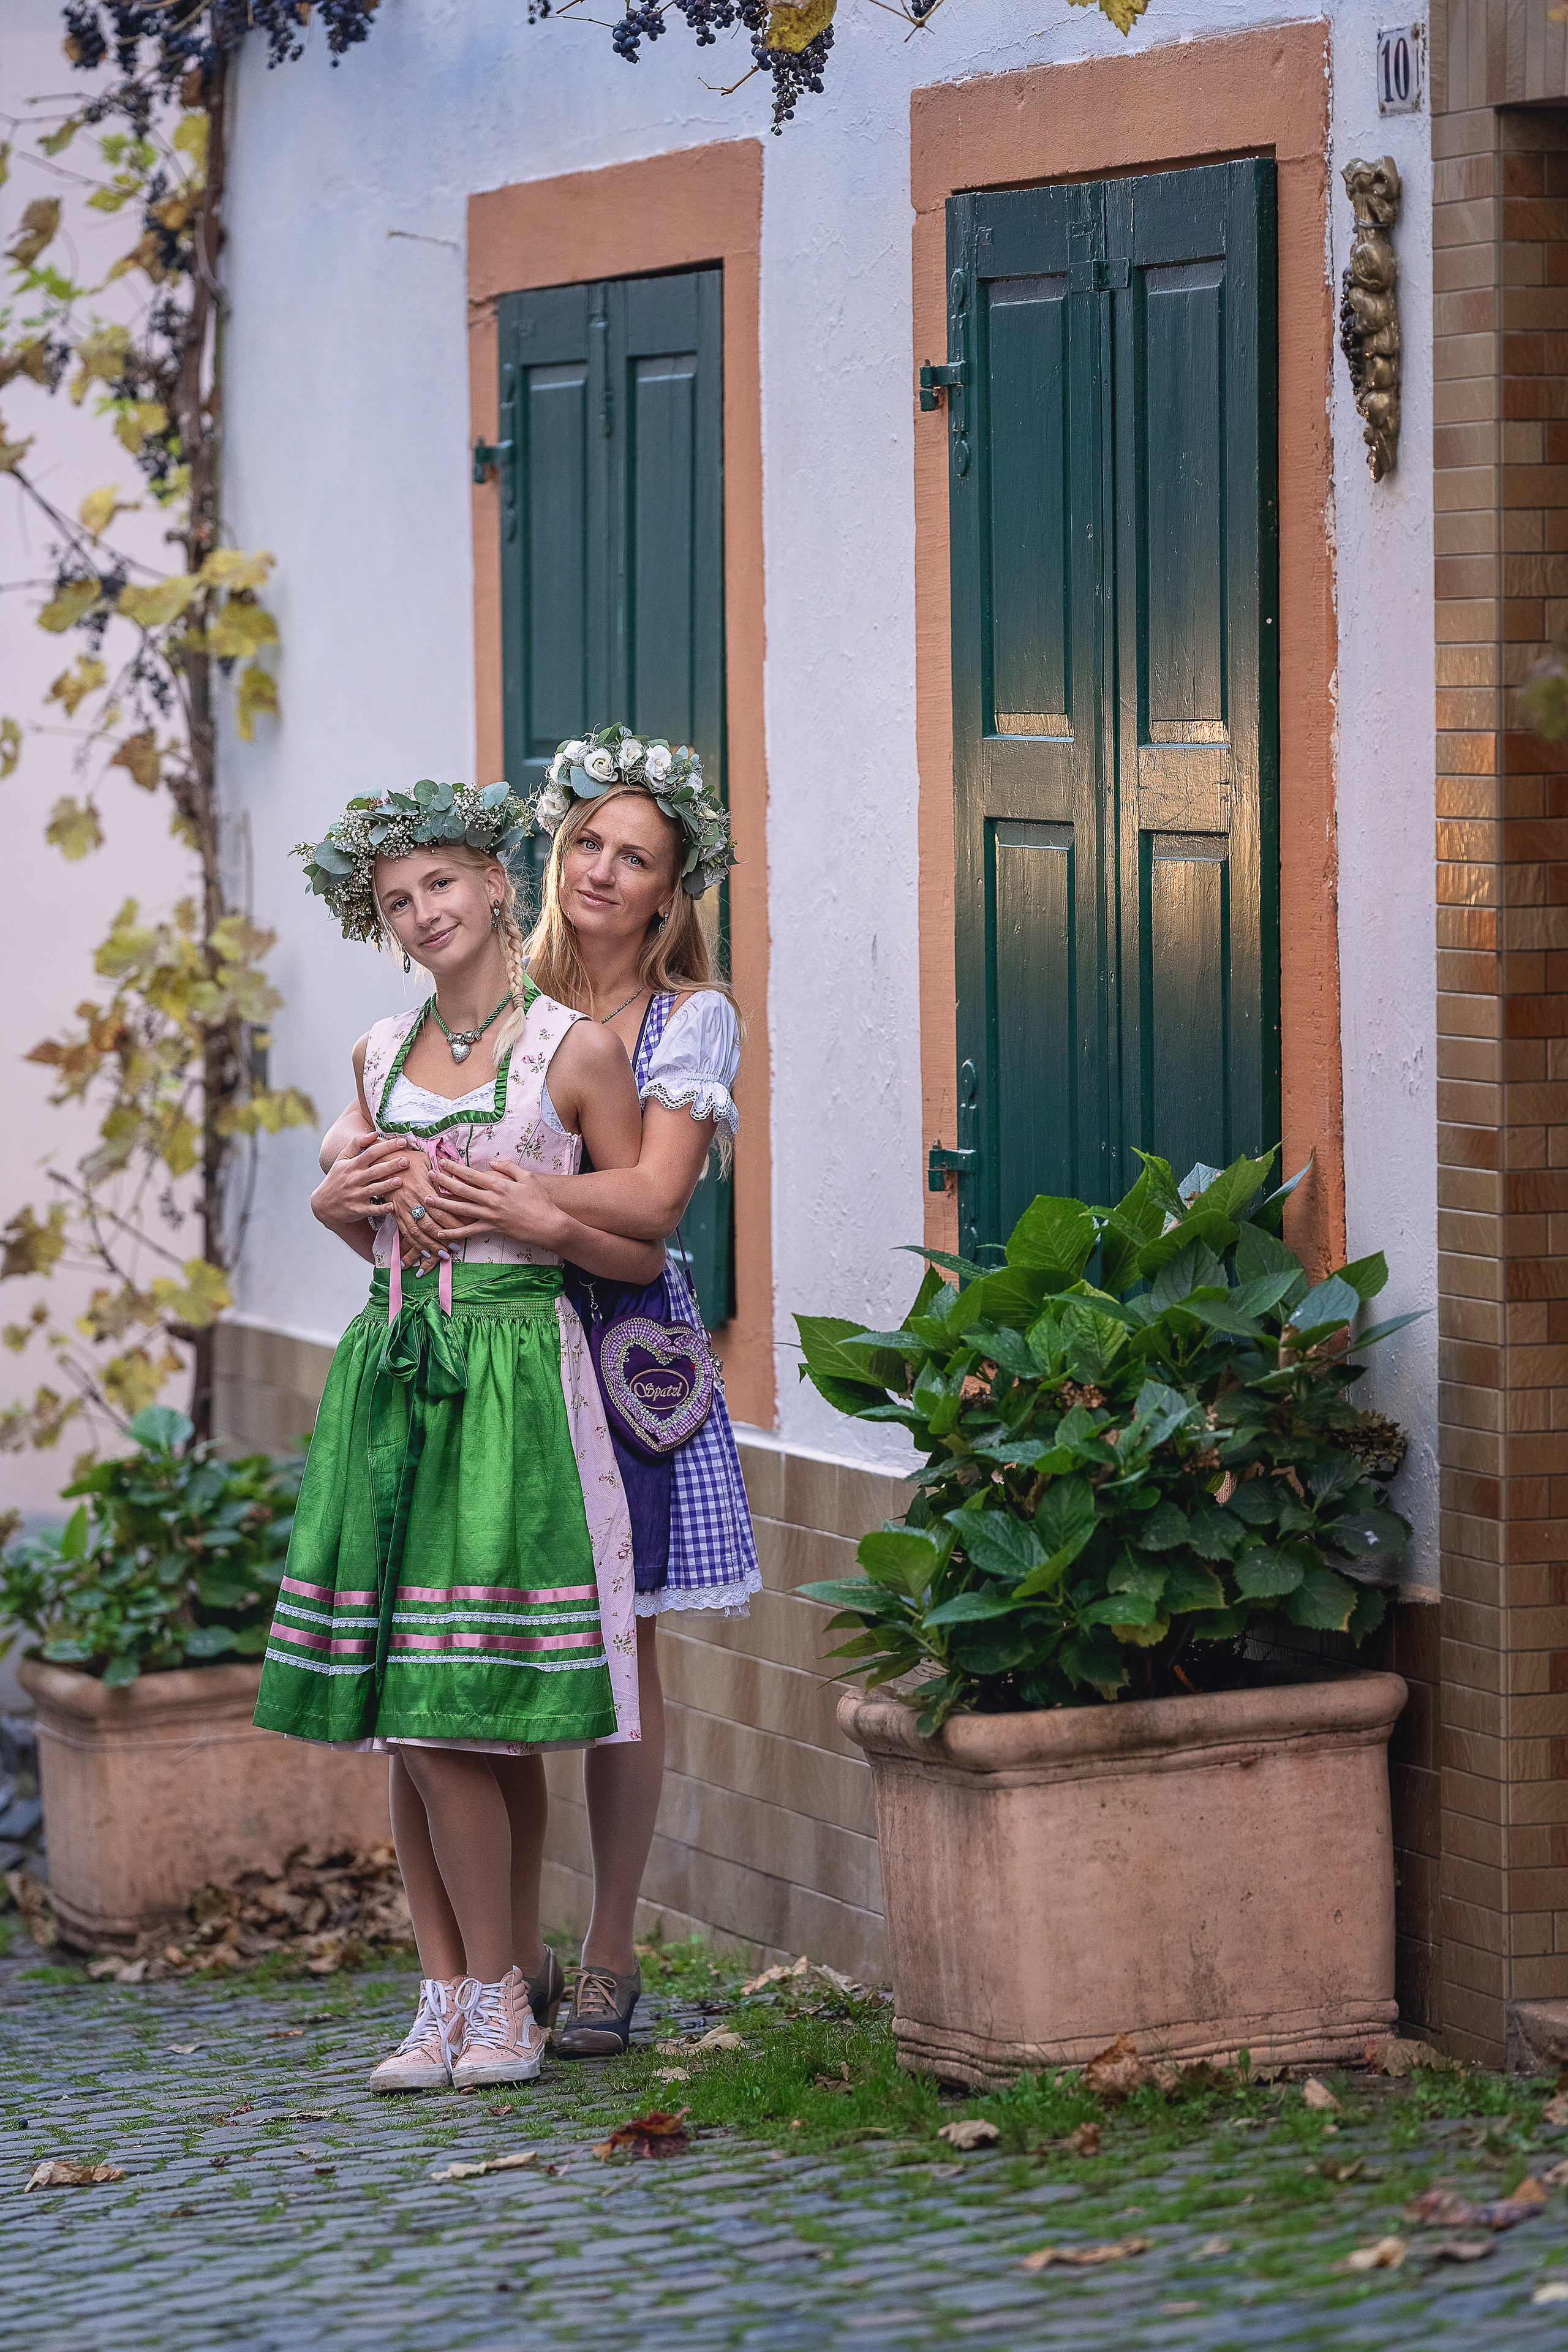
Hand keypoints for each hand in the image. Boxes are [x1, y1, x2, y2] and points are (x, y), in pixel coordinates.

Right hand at [311, 1133, 409, 1231]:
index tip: (401, 1141)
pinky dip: (381, 1209)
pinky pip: (371, 1209)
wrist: (323, 1204)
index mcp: (352, 1165)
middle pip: (375, 1171)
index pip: (371, 1153)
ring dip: (387, 1186)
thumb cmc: (336, 1178)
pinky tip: (392, 1206)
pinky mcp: (357, 1210)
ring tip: (400, 1181)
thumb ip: (356, 1144)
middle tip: (406, 1161)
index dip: (386, 1146)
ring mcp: (355, 1195)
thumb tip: (374, 1133)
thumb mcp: (342, 1159)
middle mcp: (354, 1179)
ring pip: (374, 1190)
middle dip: (391, 1165)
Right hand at [388, 1152, 462, 1267]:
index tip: (465, 1231)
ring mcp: (401, 1209)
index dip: (452, 1223)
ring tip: (443, 1254)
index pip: (439, 1210)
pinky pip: (405, 1232)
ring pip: (416, 1232)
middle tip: (456, 1247)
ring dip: (430, 1245)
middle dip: (443, 1239)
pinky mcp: (395, 1213)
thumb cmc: (408, 1159)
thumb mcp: (427, 1160)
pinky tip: (424, 1251)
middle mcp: (411, 1201)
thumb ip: (442, 1172)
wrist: (383, 1161)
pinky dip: (415, 1244)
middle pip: (428, 1225)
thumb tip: (459, 1178)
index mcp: (421, 1188)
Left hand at [432, 1158, 564, 1248]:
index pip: (471, 1174)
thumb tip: (493, 1162)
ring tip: (426, 1200)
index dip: (454, 1168)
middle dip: (443, 1181)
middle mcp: (490, 1199)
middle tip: (428, 1175)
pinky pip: (468, 1231)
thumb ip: (509, 1167)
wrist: (547, 1225)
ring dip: (442, 1204)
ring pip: (460, 1209)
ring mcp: (489, 1215)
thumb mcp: (527, 1177)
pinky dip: (454, 1234)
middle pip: (461, 1189)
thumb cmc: (540, 1200)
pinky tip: (441, 1234)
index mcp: (498, 1185)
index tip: (442, 1162)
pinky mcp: (491, 1228)